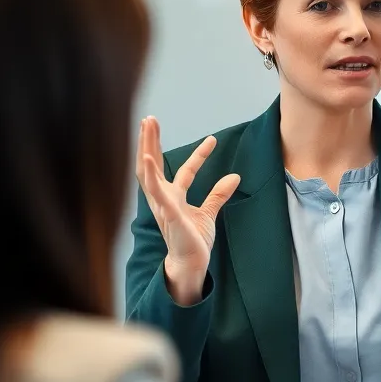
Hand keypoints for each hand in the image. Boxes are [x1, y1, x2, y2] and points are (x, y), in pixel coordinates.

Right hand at [135, 116, 239, 304]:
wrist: (190, 263)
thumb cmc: (193, 241)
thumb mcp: (209, 213)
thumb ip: (218, 195)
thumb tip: (234, 176)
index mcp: (173, 198)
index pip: (184, 171)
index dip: (198, 155)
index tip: (213, 140)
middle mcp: (163, 197)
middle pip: (154, 163)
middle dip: (151, 141)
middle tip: (149, 118)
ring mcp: (162, 203)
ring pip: (148, 171)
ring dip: (146, 147)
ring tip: (146, 126)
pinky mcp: (166, 211)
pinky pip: (154, 189)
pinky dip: (150, 173)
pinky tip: (146, 157)